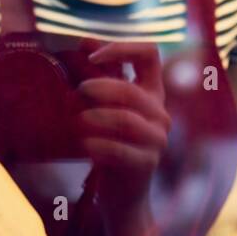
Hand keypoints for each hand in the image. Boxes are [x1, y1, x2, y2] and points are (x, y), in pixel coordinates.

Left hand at [75, 41, 170, 203]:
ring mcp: (157, 139)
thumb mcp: (108, 106)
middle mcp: (159, 113)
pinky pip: (120, 150)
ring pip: (126, 120)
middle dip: (100, 87)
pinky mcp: (147, 164)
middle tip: (77, 91)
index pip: (149, 54)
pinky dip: (98, 145)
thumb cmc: (112, 143)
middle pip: (131, 90)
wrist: (122, 194)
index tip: (92, 55)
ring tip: (76, 122)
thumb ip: (101, 76)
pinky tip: (85, 146)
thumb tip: (85, 40)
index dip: (121, 47)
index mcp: (152, 92)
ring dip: (95, 118)